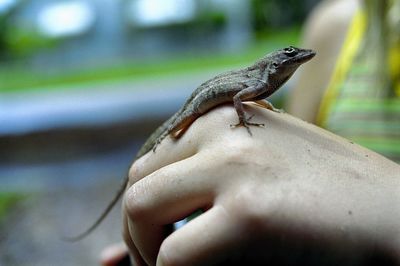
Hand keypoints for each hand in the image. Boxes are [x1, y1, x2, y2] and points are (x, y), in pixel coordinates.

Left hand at [122, 104, 399, 264]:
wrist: (391, 213)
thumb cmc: (324, 192)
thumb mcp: (258, 159)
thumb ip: (208, 165)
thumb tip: (162, 192)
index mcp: (221, 116)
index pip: (151, 161)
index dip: (146, 208)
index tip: (159, 237)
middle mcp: (221, 129)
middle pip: (138, 183)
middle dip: (139, 230)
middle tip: (160, 260)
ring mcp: (233, 166)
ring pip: (141, 210)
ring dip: (149, 250)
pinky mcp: (248, 213)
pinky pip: (175, 255)